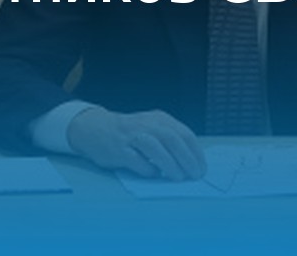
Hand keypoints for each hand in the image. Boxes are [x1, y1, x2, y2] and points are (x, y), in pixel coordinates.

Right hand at [66, 107, 204, 180]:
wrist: (95, 128)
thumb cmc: (129, 133)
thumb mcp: (151, 127)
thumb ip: (169, 140)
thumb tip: (191, 163)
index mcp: (159, 119)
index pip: (184, 133)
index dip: (196, 153)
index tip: (201, 168)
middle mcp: (146, 125)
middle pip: (172, 139)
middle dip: (187, 159)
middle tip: (194, 176)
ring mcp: (131, 136)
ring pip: (155, 148)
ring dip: (170, 164)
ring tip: (178, 178)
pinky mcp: (118, 149)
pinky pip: (136, 160)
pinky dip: (148, 169)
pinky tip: (153, 175)